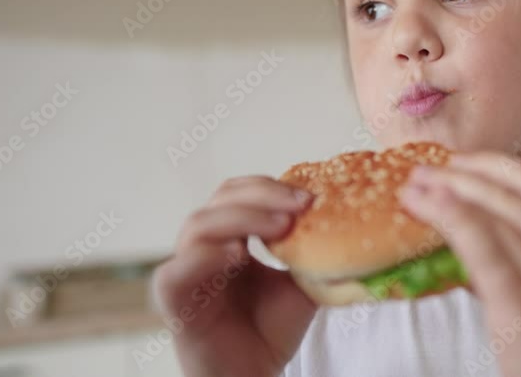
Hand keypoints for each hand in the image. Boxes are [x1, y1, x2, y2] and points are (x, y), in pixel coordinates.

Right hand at [152, 176, 317, 376]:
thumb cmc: (270, 331)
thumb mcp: (301, 284)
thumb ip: (313, 254)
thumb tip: (347, 222)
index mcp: (231, 237)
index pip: (241, 192)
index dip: (272, 188)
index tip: (311, 198)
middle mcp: (204, 247)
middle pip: (222, 198)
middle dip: (263, 195)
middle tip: (300, 205)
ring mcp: (185, 270)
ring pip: (199, 225)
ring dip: (242, 218)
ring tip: (281, 227)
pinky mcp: (172, 300)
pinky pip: (176, 270)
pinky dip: (204, 257)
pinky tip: (236, 255)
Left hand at [401, 153, 520, 376]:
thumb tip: (467, 212)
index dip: (488, 163)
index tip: (454, 162)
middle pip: (503, 194)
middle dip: (455, 176)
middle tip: (418, 173)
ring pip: (489, 215)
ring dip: (443, 194)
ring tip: (411, 191)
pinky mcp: (520, 303)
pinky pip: (483, 249)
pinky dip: (453, 219)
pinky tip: (428, 208)